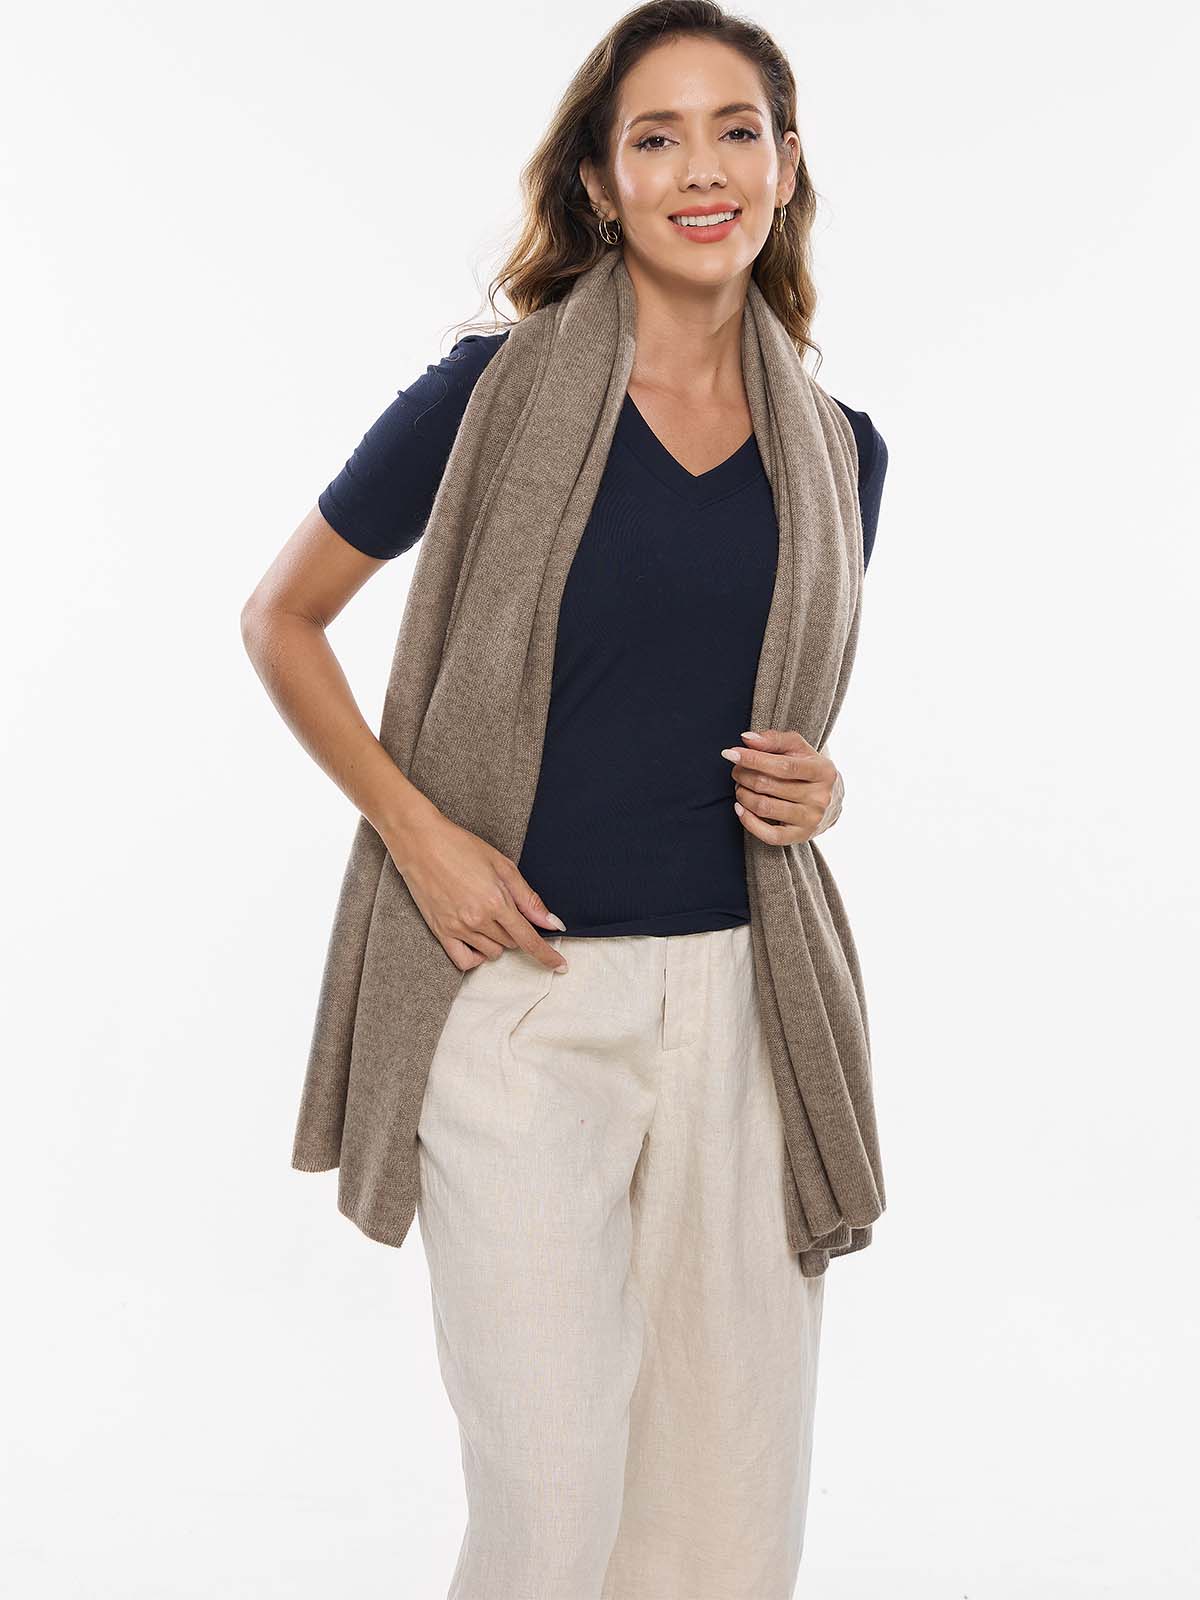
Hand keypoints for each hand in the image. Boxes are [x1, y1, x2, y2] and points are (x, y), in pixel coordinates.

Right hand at [385, 810, 568, 973]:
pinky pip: (463, 961)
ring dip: (497, 941)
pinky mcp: (440, 931)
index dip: (546, 956)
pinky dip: (476, 956)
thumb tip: (552, 923)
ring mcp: (457, 928)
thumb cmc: (461, 847)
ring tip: (487, 915)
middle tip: (504, 907)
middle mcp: (477, 920)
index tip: (560, 967)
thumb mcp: (502, 866)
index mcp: (496, 902)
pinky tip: (477, 941)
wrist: (421, 842)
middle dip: (516, 931)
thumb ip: (529, 898)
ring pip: (491, 953)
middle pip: (511, 943)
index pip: (528, 939)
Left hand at [720, 728, 842, 844]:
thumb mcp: (797, 748)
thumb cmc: (806, 768)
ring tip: (740, 787)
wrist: (830, 800)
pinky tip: (740, 808)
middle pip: (768, 785)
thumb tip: (747, 739)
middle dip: (744, 775)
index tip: (731, 753)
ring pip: (764, 807)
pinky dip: (748, 821)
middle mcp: (820, 797)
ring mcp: (811, 819)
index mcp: (823, 771)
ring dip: (743, 795)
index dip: (753, 759)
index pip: (783, 766)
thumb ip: (774, 740)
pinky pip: (769, 835)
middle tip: (737, 771)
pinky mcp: (801, 836)